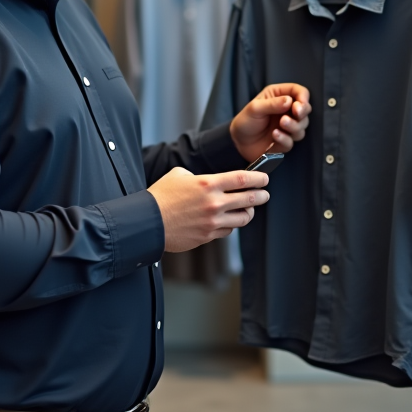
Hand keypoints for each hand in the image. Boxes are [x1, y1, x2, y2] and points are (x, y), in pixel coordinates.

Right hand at [147, 167, 269, 252]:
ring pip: (242, 219)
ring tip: (248, 209)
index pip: (243, 179)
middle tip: (264, 194)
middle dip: (262, 196)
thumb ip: (199, 177)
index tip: (264, 178)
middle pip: (250, 199)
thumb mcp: (179, 175)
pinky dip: (230, 225)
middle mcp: (213, 203)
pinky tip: (227, 220)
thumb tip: (210, 182)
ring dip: (249, 212)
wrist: (147, 221)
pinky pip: (227, 231)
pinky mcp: (207, 236)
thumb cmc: (160, 197)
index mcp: (208, 184)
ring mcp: (212, 222)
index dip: (258, 178)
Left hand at [230, 83, 311, 161]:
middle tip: (295, 113)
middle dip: (302, 112)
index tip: (300, 105)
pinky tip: (275, 135)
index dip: (303, 97)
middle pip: (305, 109)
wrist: (238, 142)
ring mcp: (288, 127)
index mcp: (279, 96)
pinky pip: (293, 141)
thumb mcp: (255, 108)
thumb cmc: (245, 121)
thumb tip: (290, 101)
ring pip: (302, 126)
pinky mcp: (286, 141)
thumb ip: (272, 104)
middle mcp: (286, 110)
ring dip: (294, 125)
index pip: (299, 91)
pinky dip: (285, 138)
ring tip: (281, 124)